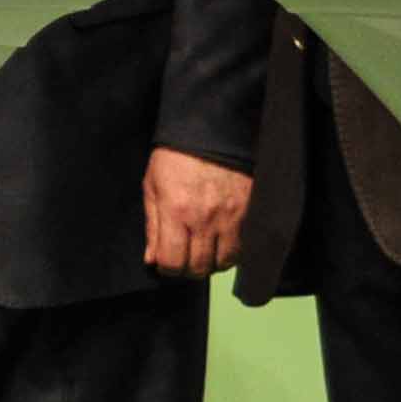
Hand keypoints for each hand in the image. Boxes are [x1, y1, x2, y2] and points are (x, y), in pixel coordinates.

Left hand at [142, 147, 250, 276]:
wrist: (212, 131)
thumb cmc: (175, 158)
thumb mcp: (152, 187)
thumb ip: (152, 227)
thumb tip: (152, 260)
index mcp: (175, 212)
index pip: (172, 262)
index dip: (167, 269)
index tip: (166, 262)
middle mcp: (204, 219)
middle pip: (199, 267)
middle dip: (188, 270)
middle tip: (185, 259)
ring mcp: (230, 216)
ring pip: (224, 262)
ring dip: (212, 262)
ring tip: (204, 251)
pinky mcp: (248, 212)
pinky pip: (243, 247)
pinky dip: (231, 251)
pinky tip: (222, 242)